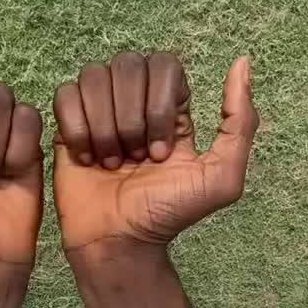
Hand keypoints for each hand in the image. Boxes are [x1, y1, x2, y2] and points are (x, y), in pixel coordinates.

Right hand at [52, 51, 257, 268]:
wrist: (119, 243)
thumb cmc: (167, 215)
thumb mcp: (221, 178)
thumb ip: (240, 122)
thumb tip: (241, 64)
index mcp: (172, 107)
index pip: (165, 65)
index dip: (161, 104)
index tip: (161, 152)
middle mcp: (135, 101)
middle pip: (129, 64)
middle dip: (132, 117)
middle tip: (136, 160)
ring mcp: (99, 110)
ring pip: (95, 75)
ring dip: (104, 126)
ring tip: (110, 162)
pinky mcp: (67, 124)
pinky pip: (65, 95)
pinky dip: (77, 129)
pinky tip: (86, 159)